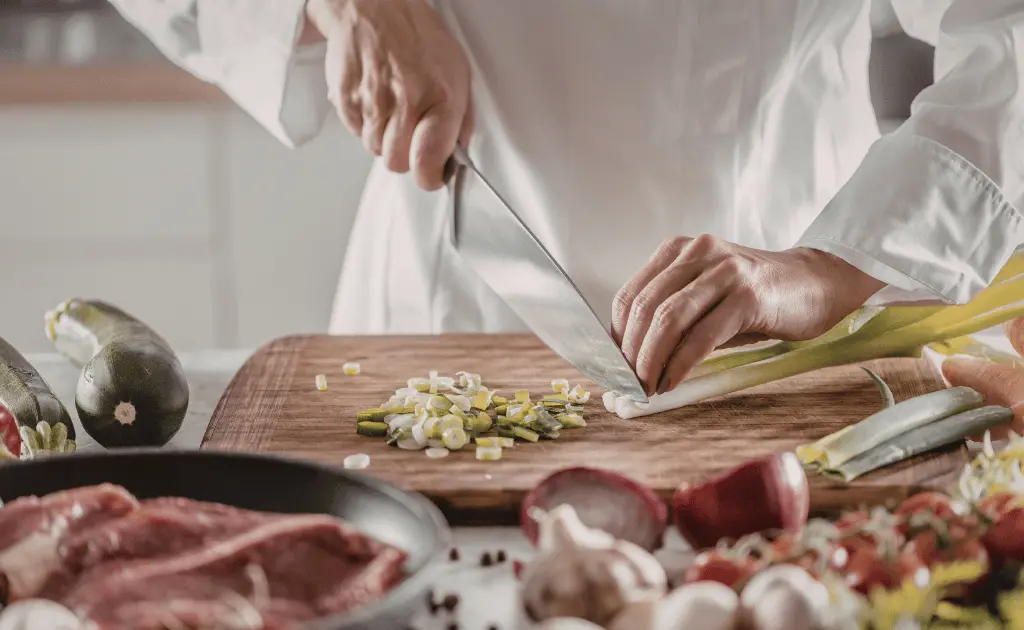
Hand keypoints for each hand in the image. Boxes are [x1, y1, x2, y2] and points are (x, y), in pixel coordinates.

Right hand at [306, 0, 472, 189]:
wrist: (373, 6)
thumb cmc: (416, 35)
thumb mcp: (456, 69)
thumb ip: (460, 116)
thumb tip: (456, 151)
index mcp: (440, 97)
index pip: (429, 161)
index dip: (430, 176)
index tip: (432, 176)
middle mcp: (406, 102)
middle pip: (397, 163)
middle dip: (404, 155)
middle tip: (409, 132)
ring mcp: (373, 102)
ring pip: (374, 149)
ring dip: (383, 137)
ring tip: (391, 107)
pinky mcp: (346, 100)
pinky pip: (355, 131)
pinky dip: (364, 122)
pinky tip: (374, 97)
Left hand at [611, 235, 884, 395]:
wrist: (817, 283)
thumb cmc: (756, 298)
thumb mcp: (706, 299)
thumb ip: (672, 321)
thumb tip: (633, 362)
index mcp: (678, 251)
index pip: (630, 295)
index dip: (616, 336)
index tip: (614, 368)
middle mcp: (697, 252)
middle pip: (645, 307)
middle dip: (630, 352)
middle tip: (627, 385)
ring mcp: (724, 270)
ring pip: (669, 318)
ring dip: (651, 360)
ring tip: (646, 387)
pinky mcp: (749, 294)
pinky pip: (702, 334)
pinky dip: (681, 363)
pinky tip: (673, 382)